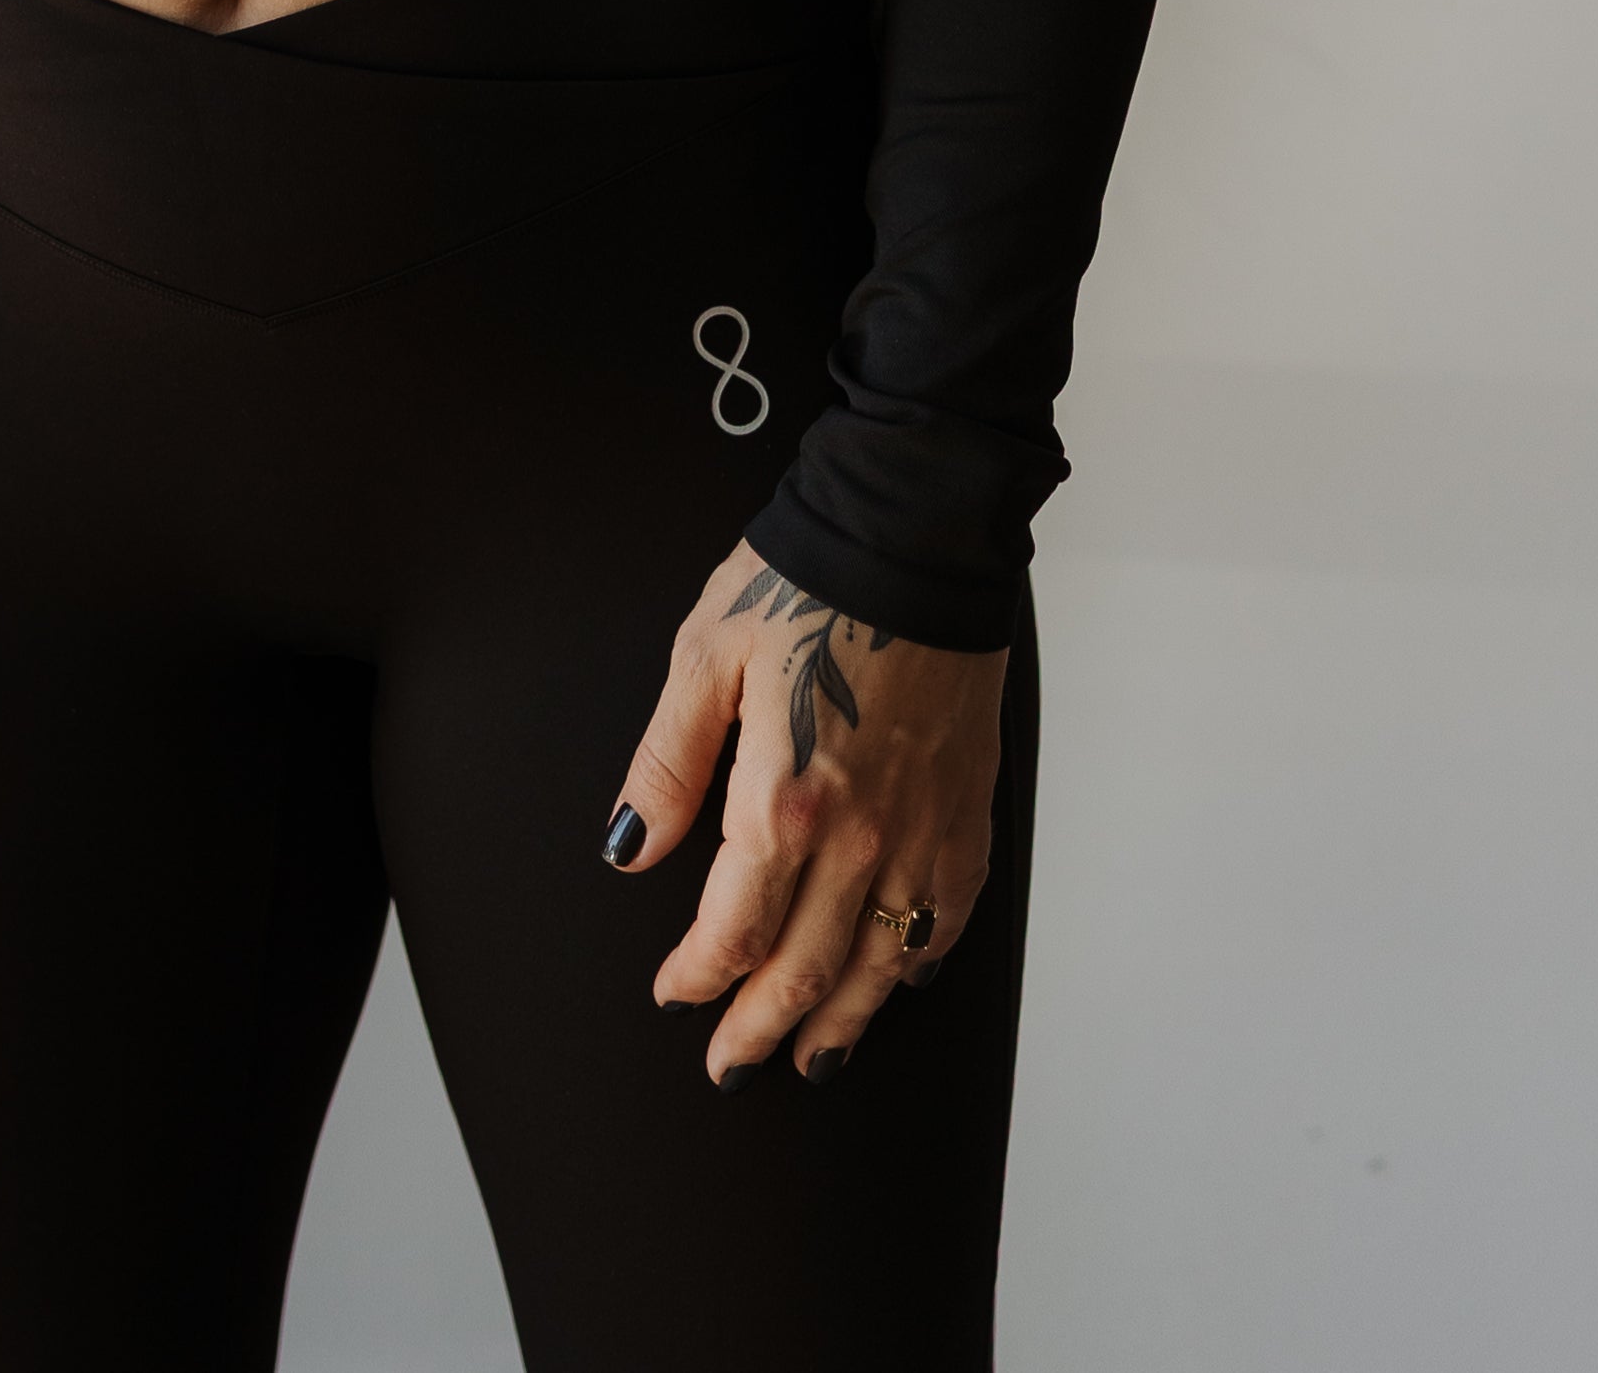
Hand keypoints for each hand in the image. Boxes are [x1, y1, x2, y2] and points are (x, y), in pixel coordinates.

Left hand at [603, 538, 1005, 1081]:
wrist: (914, 531)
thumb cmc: (800, 581)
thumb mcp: (701, 658)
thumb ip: (666, 765)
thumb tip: (628, 849)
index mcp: (784, 799)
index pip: (734, 929)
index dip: (699, 977)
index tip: (674, 995)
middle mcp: (861, 833)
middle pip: (806, 967)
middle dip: (761, 1026)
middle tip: (731, 1066)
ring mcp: (923, 827)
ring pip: (880, 962)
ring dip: (842, 1021)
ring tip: (810, 1061)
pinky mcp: (968, 808)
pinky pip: (946, 915)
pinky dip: (918, 961)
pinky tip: (896, 980)